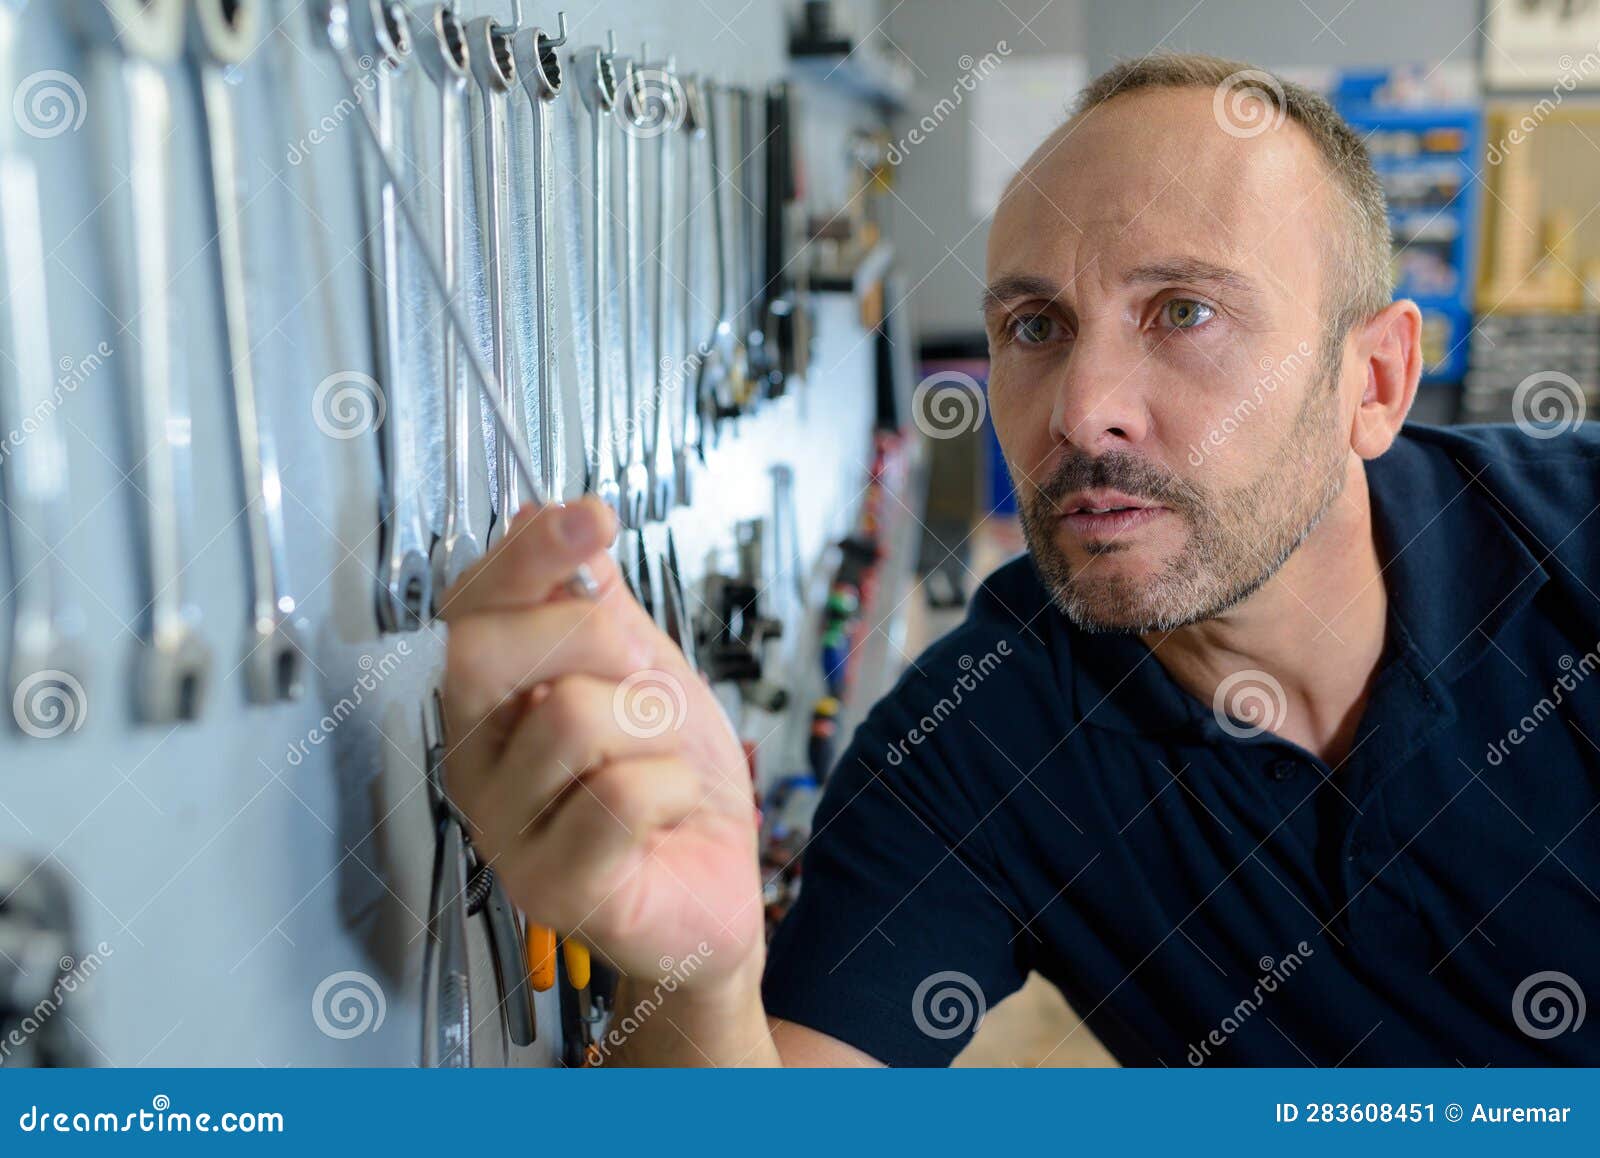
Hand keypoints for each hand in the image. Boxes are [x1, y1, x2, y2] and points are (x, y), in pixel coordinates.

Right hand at [437, 498, 764, 987]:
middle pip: (488, 649)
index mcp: (488, 703)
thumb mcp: (644, 671)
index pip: (471, 606)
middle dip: (592, 637)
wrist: (713, 888)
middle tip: (645, 676)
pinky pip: (623, 792)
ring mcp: (503, 830)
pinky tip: (666, 814)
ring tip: (660, 762)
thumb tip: (547, 514)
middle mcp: (476, 762)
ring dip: (650, 726)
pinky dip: (672, 787)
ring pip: (571, 716)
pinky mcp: (551, 886)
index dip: (526, 553)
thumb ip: (597, 602)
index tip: (591, 518)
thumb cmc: (672, 785)